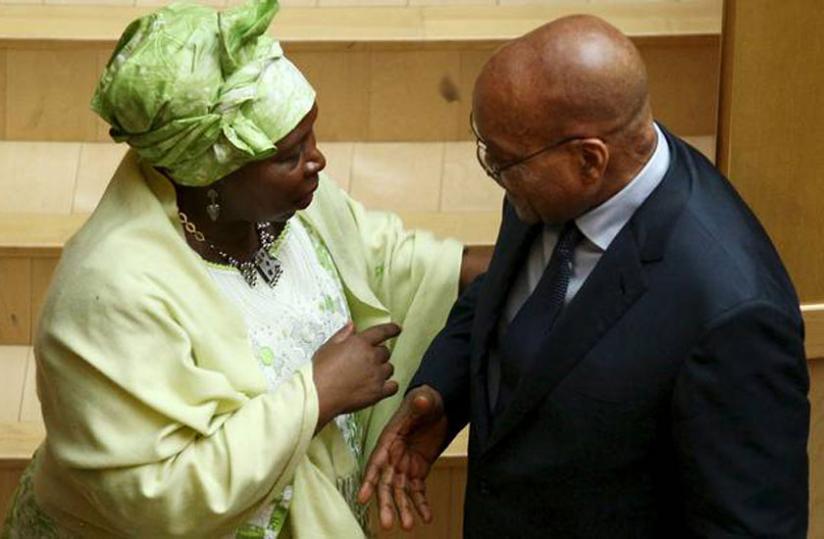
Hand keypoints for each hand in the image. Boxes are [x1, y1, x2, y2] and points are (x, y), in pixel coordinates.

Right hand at [312, 321, 400, 431]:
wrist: (319, 395)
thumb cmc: (320, 371)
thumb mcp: (328, 347)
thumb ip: (343, 335)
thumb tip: (353, 325)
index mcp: (360, 343)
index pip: (382, 332)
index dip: (391, 329)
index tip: (397, 329)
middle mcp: (372, 357)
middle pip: (385, 352)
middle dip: (378, 355)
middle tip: (366, 362)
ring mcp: (377, 375)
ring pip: (389, 368)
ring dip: (382, 370)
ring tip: (369, 376)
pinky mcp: (378, 392)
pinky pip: (393, 387)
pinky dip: (389, 386)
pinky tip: (381, 386)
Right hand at [357, 385, 448, 530]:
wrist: (439, 406)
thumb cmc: (426, 401)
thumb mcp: (425, 400)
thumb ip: (422, 403)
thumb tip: (422, 400)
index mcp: (389, 440)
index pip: (376, 462)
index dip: (369, 481)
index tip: (362, 498)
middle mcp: (393, 456)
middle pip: (386, 484)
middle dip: (386, 504)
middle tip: (388, 524)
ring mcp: (405, 465)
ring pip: (400, 492)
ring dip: (403, 509)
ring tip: (409, 526)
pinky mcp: (418, 470)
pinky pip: (418, 490)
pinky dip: (421, 504)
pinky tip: (427, 517)